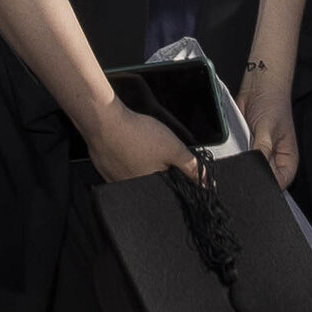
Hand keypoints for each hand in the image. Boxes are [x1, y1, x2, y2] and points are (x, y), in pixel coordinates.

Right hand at [82, 95, 202, 185]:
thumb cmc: (136, 134)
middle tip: (155, 151)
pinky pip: (118, 172)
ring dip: (140, 166)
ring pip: (134, 178)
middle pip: (152, 184)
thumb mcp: (173, 149)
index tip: (174, 163)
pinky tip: (126, 148)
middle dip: (158, 171)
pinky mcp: (104, 172)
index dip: (176, 176)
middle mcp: (132, 190)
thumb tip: (208, 183)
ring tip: (140, 148)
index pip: (171, 190)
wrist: (103, 121)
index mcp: (152, 188)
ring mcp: (115, 182)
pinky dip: (124, 162)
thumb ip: (192, 167)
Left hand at [235, 63, 299, 187]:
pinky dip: (233, 157)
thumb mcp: (268, 129)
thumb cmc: (273, 104)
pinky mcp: (245, 148)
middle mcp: (274, 160)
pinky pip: (238, 159)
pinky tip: (232, 151)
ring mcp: (259, 155)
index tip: (252, 182)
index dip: (266, 186)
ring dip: (241, 166)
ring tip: (238, 155)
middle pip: (262, 179)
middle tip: (242, 167)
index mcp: (287, 160)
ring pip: (248, 170)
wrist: (259, 87)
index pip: (278, 184)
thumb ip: (261, 151)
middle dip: (251, 175)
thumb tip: (254, 170)